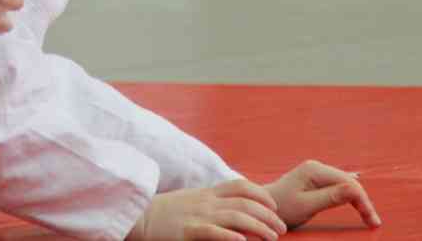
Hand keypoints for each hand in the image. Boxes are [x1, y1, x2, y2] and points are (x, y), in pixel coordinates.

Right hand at [128, 179, 285, 240]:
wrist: (139, 217)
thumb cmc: (167, 212)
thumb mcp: (192, 200)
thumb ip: (212, 200)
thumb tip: (233, 207)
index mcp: (208, 192)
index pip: (241, 186)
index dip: (261, 194)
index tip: (274, 206)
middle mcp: (206, 201)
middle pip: (245, 203)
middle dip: (268, 214)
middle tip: (282, 228)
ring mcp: (198, 215)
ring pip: (236, 217)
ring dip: (259, 226)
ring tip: (273, 237)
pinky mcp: (188, 231)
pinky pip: (213, 232)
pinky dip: (231, 236)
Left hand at [265, 160, 380, 229]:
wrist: (263, 208)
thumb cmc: (282, 208)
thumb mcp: (306, 206)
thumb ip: (331, 197)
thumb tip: (356, 189)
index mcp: (315, 170)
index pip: (349, 184)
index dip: (364, 202)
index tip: (372, 221)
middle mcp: (317, 167)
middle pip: (349, 183)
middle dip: (363, 201)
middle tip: (374, 222)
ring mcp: (317, 172)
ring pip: (346, 184)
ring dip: (358, 200)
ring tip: (369, 217)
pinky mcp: (316, 180)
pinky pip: (339, 187)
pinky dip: (350, 198)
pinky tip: (358, 207)